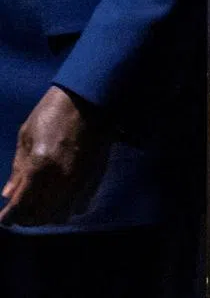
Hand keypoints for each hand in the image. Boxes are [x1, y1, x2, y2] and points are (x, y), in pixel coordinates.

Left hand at [0, 86, 110, 225]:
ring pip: (62, 214)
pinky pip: (80, 205)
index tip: (3, 218)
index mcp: (40, 166)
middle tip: (19, 213)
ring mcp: (81, 178)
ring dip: (47, 216)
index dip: (8, 217)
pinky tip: (60, 199)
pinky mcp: (96, 175)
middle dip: (26, 218)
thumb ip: (17, 168)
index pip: (20, 206)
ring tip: (39, 207)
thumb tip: (8, 194)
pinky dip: (67, 208)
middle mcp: (61, 178)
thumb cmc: (54, 110)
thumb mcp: (27, 135)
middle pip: (41, 215)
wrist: (91, 95)